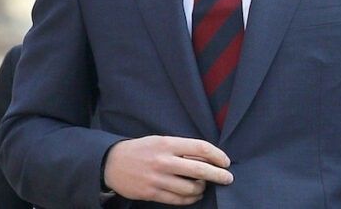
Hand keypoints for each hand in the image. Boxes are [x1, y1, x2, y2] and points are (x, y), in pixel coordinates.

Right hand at [103, 135, 232, 204]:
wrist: (112, 162)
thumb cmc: (142, 149)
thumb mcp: (161, 141)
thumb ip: (182, 148)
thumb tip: (208, 158)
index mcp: (168, 144)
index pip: (201, 148)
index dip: (217, 156)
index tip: (226, 162)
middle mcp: (164, 161)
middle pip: (199, 170)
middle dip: (218, 175)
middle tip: (228, 178)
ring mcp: (157, 179)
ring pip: (190, 188)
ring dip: (202, 189)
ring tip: (204, 186)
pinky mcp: (150, 193)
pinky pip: (177, 199)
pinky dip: (189, 199)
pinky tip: (194, 195)